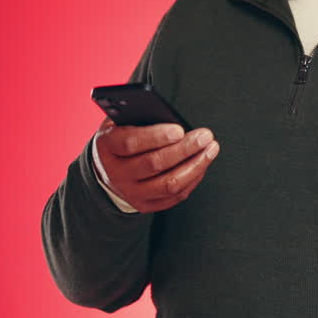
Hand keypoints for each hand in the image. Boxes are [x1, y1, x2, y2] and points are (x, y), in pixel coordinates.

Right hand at [94, 116, 219, 212]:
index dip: (156, 136)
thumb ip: (139, 114)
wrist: (107, 168)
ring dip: (195, 166)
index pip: (130, 143)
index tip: (180, 129)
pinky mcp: (145, 205)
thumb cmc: (121, 136)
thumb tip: (169, 112)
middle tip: (205, 136)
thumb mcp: (121, 120)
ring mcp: (130, 192)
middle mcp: (116, 173)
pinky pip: (174, 196)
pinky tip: (202, 164)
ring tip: (210, 149)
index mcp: (107, 146)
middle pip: (154, 164)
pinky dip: (193, 179)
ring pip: (168, 184)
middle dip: (184, 149)